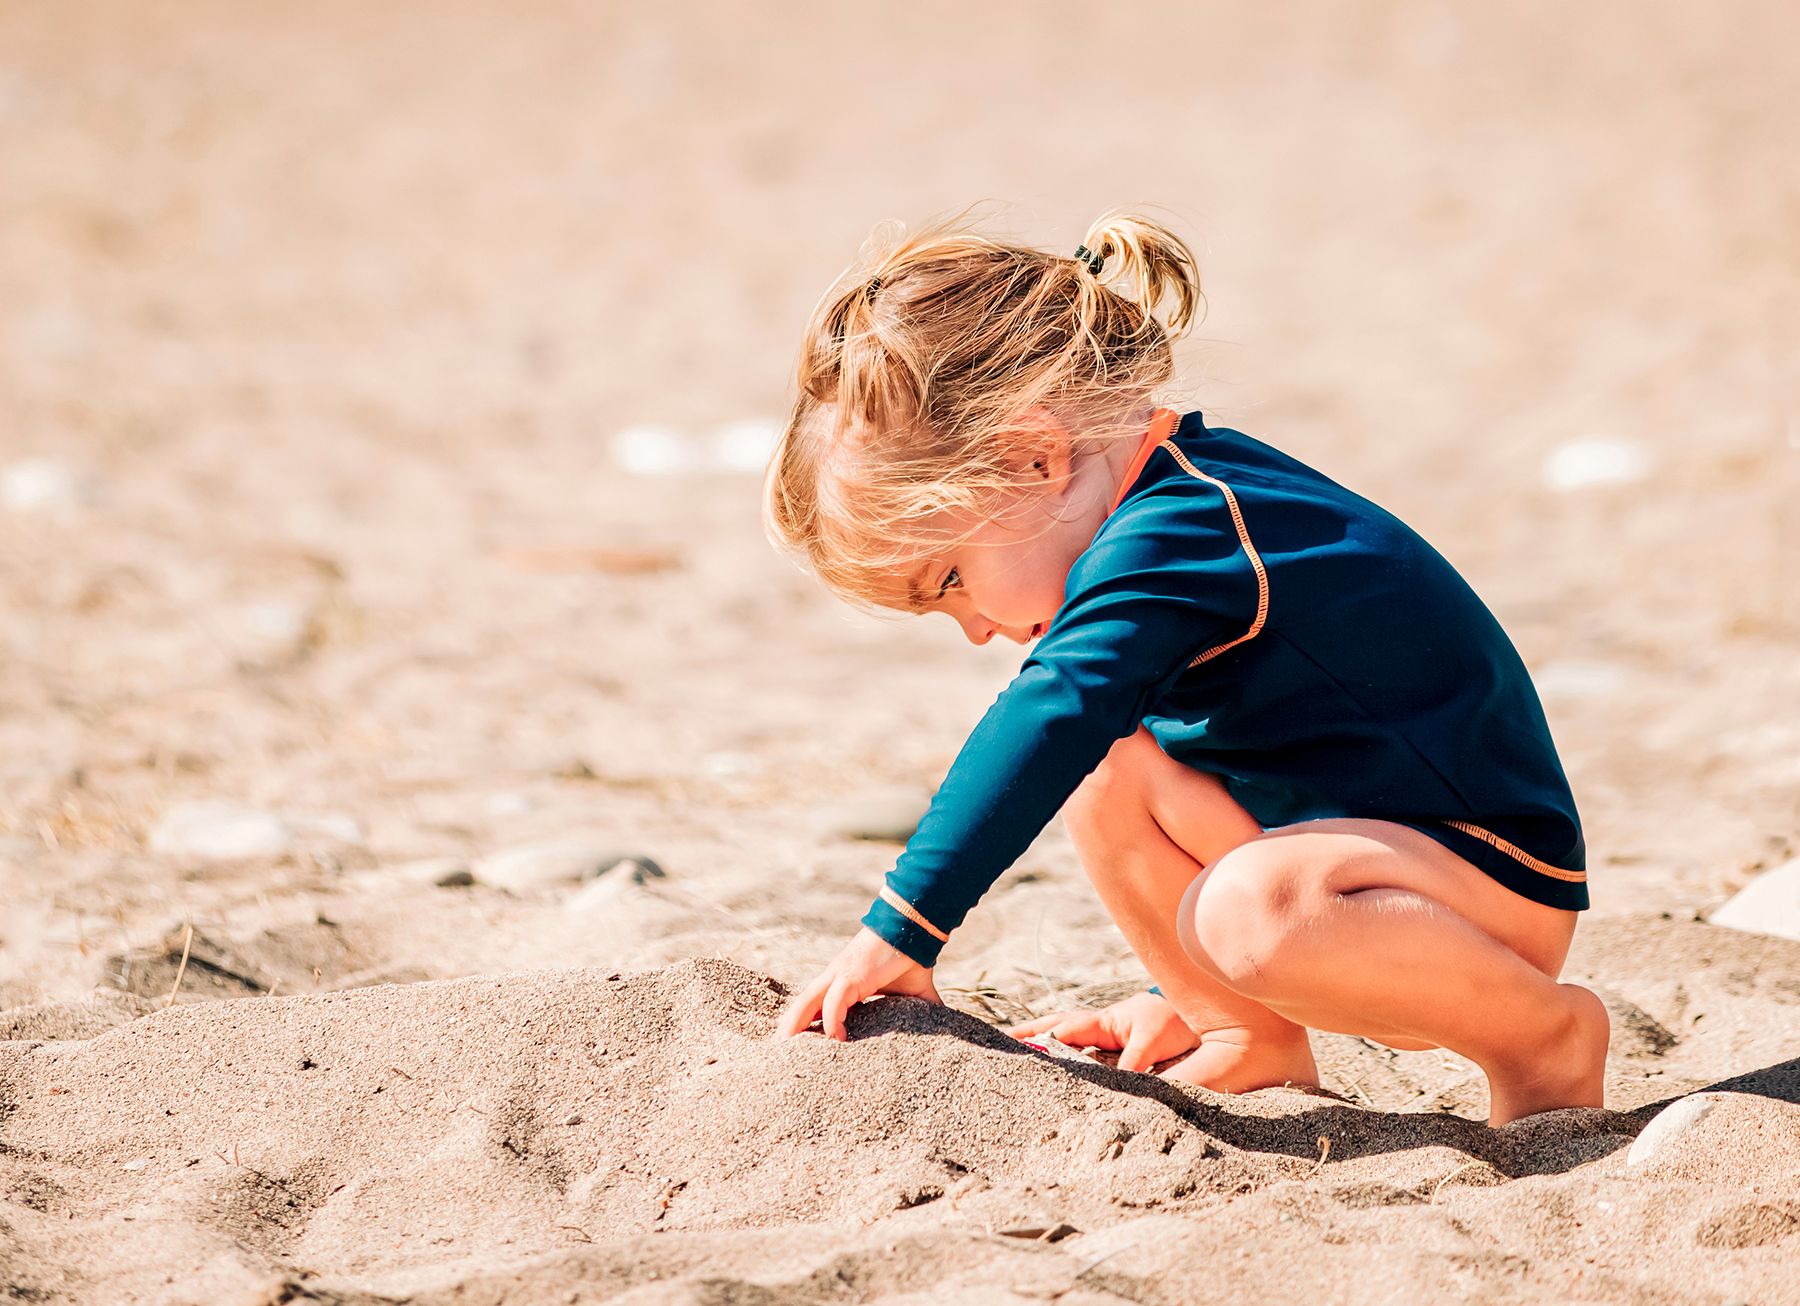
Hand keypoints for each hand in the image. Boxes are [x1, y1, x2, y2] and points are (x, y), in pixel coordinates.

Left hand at [775, 927, 942, 1039]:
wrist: (914, 929)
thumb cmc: (910, 958)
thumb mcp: (911, 994)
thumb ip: (920, 1010)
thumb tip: (943, 1024)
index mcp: (842, 982)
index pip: (814, 1005)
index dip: (802, 1023)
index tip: (794, 1045)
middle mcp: (834, 978)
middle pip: (801, 1004)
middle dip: (788, 1027)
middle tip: (778, 1052)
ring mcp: (840, 975)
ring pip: (807, 1002)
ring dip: (795, 1025)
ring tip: (789, 1051)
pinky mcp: (852, 975)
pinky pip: (835, 1002)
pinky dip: (832, 1021)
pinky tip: (837, 1039)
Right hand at [1006, 990, 1199, 1072]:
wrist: (1195, 1023)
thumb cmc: (1171, 1026)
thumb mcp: (1152, 1041)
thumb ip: (1132, 1061)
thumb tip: (1115, 1084)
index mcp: (1102, 1022)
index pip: (1066, 1031)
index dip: (1043, 1040)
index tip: (1019, 1049)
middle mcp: (1095, 1028)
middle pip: (1054, 1027)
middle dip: (1028, 1034)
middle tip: (999, 1043)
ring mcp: (1099, 1038)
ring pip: (1062, 1037)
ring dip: (1038, 1041)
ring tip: (1010, 1053)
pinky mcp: (1105, 1050)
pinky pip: (1076, 1050)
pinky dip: (1057, 1054)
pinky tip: (1045, 1070)